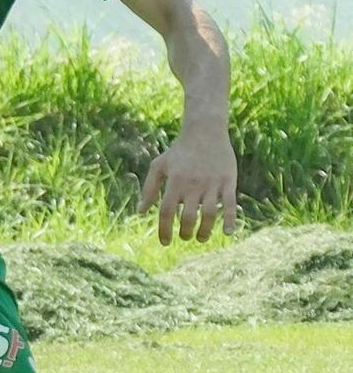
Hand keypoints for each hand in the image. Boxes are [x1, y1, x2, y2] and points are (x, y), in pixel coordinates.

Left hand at [139, 125, 237, 244]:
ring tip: (200, 238)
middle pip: (188, 217)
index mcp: (175, 181)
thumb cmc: (179, 150)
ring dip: (205, 231)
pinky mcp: (228, 181)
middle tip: (185, 237)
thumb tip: (141, 212)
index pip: (167, 212)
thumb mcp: (159, 165)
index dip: (164, 230)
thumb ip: (149, 188)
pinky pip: (230, 204)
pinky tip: (227, 233)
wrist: (205, 130)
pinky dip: (230, 220)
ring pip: (209, 214)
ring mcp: (212, 183)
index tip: (165, 242)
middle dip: (186, 232)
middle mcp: (193, 184)